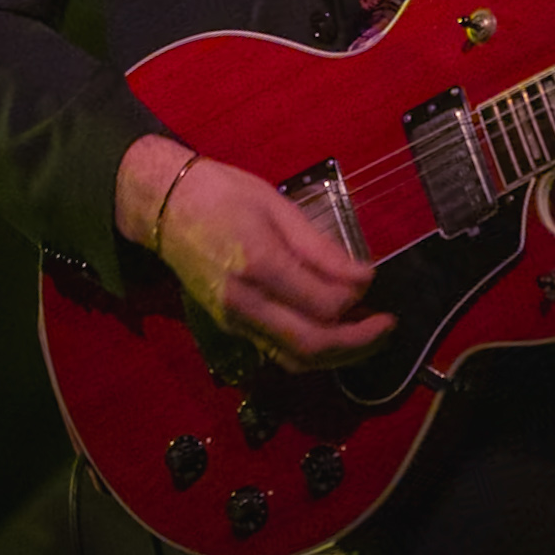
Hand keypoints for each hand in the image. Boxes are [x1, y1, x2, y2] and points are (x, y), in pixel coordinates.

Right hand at [116, 136, 394, 371]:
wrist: (165, 207)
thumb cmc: (225, 194)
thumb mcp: (278, 207)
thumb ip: (321, 248)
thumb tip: (363, 278)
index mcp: (259, 264)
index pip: (322, 306)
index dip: (358, 302)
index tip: (376, 281)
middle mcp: (244, 303)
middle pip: (311, 346)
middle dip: (358, 344)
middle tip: (389, 327)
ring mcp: (234, 320)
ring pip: (294, 359)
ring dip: (338, 357)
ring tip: (369, 336)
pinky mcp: (229, 326)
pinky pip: (277, 351)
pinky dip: (311, 351)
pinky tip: (333, 332)